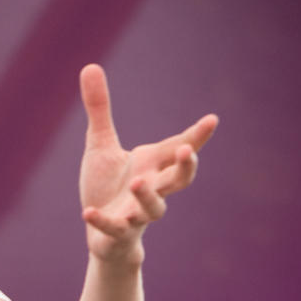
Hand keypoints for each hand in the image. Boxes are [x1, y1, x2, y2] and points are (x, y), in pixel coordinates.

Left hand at [78, 64, 216, 263]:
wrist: (101, 234)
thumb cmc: (107, 187)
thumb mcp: (100, 144)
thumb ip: (99, 109)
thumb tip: (90, 65)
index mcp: (151, 166)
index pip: (179, 148)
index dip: (197, 136)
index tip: (212, 119)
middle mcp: (151, 190)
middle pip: (179, 180)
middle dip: (185, 167)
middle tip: (185, 152)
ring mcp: (136, 213)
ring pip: (153, 209)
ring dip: (148, 197)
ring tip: (138, 182)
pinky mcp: (116, 232)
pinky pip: (113, 228)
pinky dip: (102, 221)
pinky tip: (87, 213)